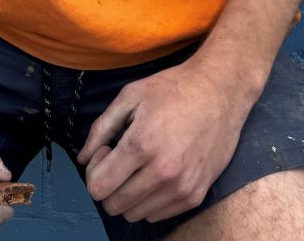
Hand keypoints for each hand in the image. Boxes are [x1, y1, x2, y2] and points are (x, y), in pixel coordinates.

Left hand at [76, 55, 254, 225]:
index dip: (94, 171)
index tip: (107, 151)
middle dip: (109, 184)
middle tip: (121, 158)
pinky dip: (150, 199)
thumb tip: (82, 158)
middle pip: (114, 205)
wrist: (220, 92)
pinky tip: (157, 172)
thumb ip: (101, 128)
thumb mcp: (130, 95)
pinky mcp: (195, 195)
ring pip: (135, 214)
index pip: (98, 187)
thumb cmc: (174, 89)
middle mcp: (162, 172)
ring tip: (141, 164)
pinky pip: (157, 215)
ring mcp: (181, 187)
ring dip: (129, 194)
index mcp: (141, 145)